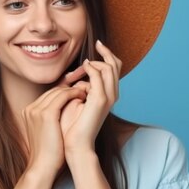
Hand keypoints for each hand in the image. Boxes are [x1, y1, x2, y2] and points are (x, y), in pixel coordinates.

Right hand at [21, 86, 86, 175]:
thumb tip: (65, 112)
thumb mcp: (47, 132)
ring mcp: (36, 110)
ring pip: (58, 91)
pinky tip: (82, 96)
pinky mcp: (46, 114)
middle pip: (52, 91)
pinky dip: (74, 93)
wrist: (43, 167)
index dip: (63, 92)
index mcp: (28, 111)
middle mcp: (30, 108)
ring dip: (73, 90)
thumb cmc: (49, 153)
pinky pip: (62, 96)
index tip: (77, 93)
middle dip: (68, 89)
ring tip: (85, 92)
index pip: (48, 95)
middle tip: (83, 90)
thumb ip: (51, 120)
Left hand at [59, 40, 122, 157]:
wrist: (75, 144)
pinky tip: (82, 68)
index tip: (97, 49)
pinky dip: (91, 68)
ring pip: (109, 68)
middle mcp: (111, 95)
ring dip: (96, 61)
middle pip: (116, 66)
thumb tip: (78, 78)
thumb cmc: (72, 126)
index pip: (114, 70)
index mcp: (108, 96)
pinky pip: (99, 77)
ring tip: (84, 63)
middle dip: (106, 52)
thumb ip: (81, 88)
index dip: (107, 57)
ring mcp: (107, 98)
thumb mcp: (77, 101)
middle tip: (97, 43)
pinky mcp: (100, 100)